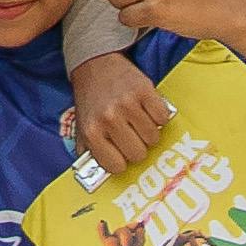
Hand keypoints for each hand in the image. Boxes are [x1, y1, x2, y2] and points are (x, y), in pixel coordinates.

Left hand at [67, 48, 170, 178]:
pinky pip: (163, 118)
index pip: (117, 167)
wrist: (95, 65)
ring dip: (148, 132)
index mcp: (92, 131)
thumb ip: (90, 154)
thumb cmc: (91, 102)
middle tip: (130, 134)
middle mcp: (109, 118)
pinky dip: (158, 116)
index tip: (120, 152)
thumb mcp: (82, 128)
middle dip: (137, 147)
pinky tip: (147, 110)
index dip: (121, 161)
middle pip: (139, 154)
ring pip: (153, 138)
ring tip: (137, 121)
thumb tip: (98, 180)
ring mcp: (128, 104)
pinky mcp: (145, 90)